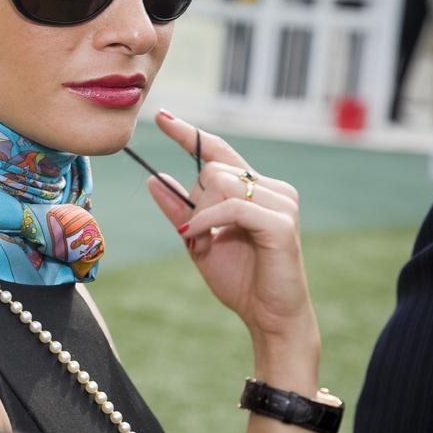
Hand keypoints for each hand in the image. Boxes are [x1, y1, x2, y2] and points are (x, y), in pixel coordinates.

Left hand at [146, 111, 317, 348]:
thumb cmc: (239, 278)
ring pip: (222, 182)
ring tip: (207, 241)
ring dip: (202, 214)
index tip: (162, 117)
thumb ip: (178, 209)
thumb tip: (152, 179)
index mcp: (253, 189)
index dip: (189, 134)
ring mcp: (280, 202)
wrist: (267, 315)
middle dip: (195, 200)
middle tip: (200, 233)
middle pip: (213, 168)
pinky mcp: (281, 222)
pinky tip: (197, 238)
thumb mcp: (197, 239)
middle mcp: (270, 189)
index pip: (218, 150)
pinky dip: (207, 221)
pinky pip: (231, 207)